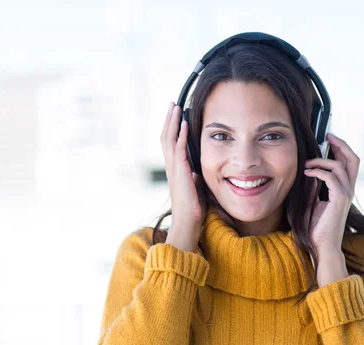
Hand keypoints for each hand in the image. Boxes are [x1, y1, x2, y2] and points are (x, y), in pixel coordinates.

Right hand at [160, 102, 207, 235]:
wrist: (188, 222)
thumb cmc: (193, 209)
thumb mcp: (195, 188)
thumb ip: (194, 178)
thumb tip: (197, 173)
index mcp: (174, 169)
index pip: (169, 143)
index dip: (171, 128)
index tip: (175, 114)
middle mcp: (171, 167)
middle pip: (166, 136)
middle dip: (169, 119)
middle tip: (172, 104)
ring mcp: (174, 168)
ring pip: (169, 139)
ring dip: (173, 122)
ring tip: (176, 107)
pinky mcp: (180, 171)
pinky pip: (178, 148)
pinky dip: (180, 134)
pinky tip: (184, 123)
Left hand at [303, 132, 359, 257]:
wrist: (320, 245)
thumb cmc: (315, 227)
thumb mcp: (311, 202)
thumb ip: (313, 188)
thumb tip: (309, 172)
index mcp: (344, 189)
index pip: (348, 163)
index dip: (341, 149)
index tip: (328, 139)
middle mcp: (349, 189)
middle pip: (353, 159)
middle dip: (341, 145)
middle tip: (328, 136)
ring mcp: (346, 194)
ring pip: (340, 166)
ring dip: (322, 161)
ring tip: (307, 164)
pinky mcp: (340, 199)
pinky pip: (331, 178)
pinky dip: (319, 172)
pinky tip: (307, 174)